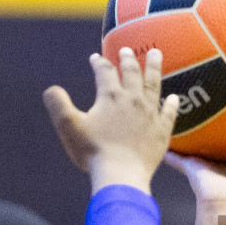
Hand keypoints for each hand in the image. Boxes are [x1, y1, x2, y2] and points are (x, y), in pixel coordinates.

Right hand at [43, 47, 179, 194]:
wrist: (121, 174)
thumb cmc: (93, 152)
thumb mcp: (69, 126)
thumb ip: (58, 105)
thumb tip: (51, 89)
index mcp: (110, 97)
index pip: (104, 71)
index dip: (99, 63)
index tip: (95, 58)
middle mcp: (133, 100)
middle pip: (132, 72)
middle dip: (128, 59)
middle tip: (127, 50)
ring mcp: (150, 114)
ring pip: (154, 84)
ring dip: (154, 67)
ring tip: (157, 53)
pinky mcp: (162, 131)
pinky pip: (169, 113)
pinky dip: (172, 104)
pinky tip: (175, 98)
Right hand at [164, 115, 225, 217]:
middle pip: (222, 135)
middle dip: (218, 119)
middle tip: (211, 92)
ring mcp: (208, 162)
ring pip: (199, 141)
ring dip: (193, 128)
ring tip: (183, 105)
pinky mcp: (192, 165)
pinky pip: (177, 155)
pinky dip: (169, 149)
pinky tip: (162, 133)